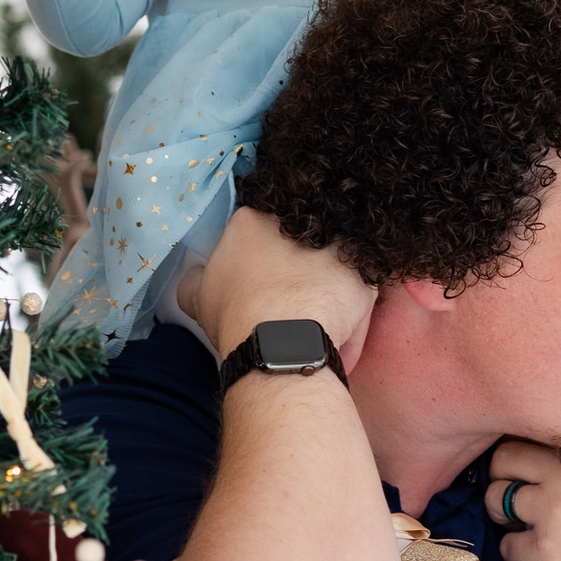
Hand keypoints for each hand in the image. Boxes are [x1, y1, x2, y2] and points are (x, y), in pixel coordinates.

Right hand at [178, 205, 378, 367]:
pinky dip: (353, 318)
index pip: (260, 228)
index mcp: (253, 218)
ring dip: (329, 289)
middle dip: (300, 268)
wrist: (278, 340)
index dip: (264, 258)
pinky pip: (361, 293)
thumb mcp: (195, 296)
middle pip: (302, 242)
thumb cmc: (234, 316)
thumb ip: (195, 278)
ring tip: (316, 325)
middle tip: (292, 305)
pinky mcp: (365, 273)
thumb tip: (197, 275)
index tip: (265, 283)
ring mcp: (336, 245)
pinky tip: (338, 342)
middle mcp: (298, 223)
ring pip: (335, 266)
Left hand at [486, 441, 560, 560]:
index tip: (525, 465)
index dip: (525, 452)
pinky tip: (534, 551)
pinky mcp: (545, 550)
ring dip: (502, 511)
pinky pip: (507, 544)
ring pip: (496, 500)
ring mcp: (553, 512)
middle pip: (503, 459)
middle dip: (502, 475)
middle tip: (511, 489)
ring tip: (519, 520)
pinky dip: (515, 549)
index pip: (532, 433)